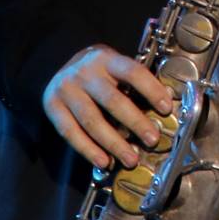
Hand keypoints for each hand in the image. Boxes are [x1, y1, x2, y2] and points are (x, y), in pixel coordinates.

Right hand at [41, 45, 175, 171]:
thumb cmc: (97, 71)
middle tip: (152, 140)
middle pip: (112, 100)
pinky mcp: (52, 106)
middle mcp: (84, 72)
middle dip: (135, 122)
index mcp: (106, 58)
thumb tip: (163, 106)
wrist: (57, 65)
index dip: (151, 90)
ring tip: (131, 159)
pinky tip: (104, 162)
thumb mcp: (114, 66)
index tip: (166, 108)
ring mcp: (66, 89)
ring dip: (113, 143)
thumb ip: (133, 83)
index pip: (132, 72)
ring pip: (92, 120)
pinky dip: (88, 150)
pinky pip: (71, 132)